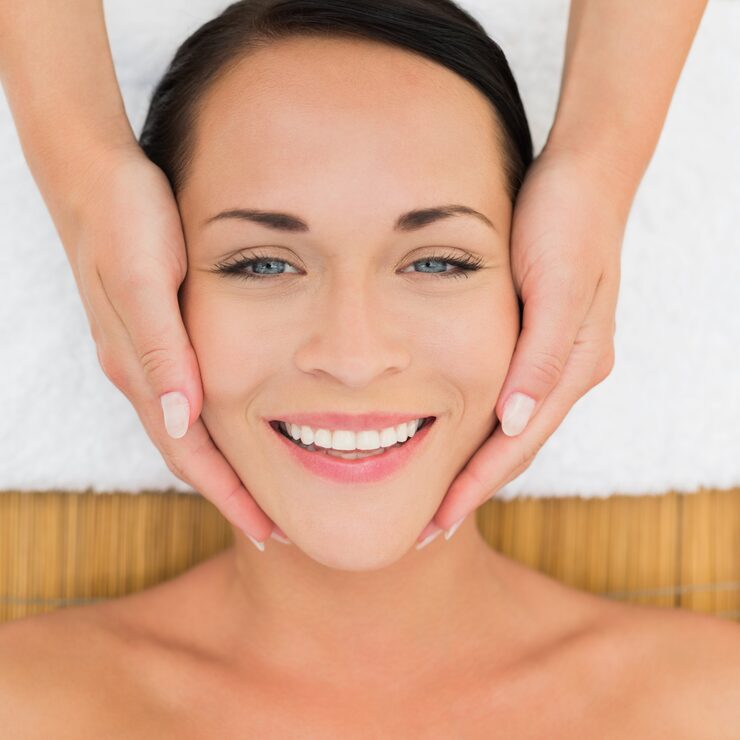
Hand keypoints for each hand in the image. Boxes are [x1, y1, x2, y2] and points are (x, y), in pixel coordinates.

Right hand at [60, 145, 276, 548]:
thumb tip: (180, 421)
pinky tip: (236, 424)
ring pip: (186, 429)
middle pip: (188, 452)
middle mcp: (140, 371)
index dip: (228, 495)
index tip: (268, 532)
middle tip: (274, 525)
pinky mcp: (151, 333)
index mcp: (140, 368)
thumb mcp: (145, 281)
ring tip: (262, 488)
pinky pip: (184, 397)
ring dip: (223, 465)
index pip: (188, 453)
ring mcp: (143, 355)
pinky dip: (213, 427)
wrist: (91, 174)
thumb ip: (159, 351)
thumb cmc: (125, 220)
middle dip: (229, 493)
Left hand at [416, 144, 628, 546]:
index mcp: (574, 368)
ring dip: (473, 464)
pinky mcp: (538, 338)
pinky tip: (453, 434)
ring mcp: (554, 357)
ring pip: (509, 428)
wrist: (585, 175)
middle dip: (471, 488)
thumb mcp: (556, 285)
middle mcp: (566, 372)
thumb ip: (542, 356)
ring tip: (434, 495)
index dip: (475, 486)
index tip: (436, 522)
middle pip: (513, 447)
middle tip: (426, 526)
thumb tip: (514, 421)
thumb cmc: (567, 223)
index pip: (517, 445)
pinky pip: (507, 398)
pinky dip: (479, 427)